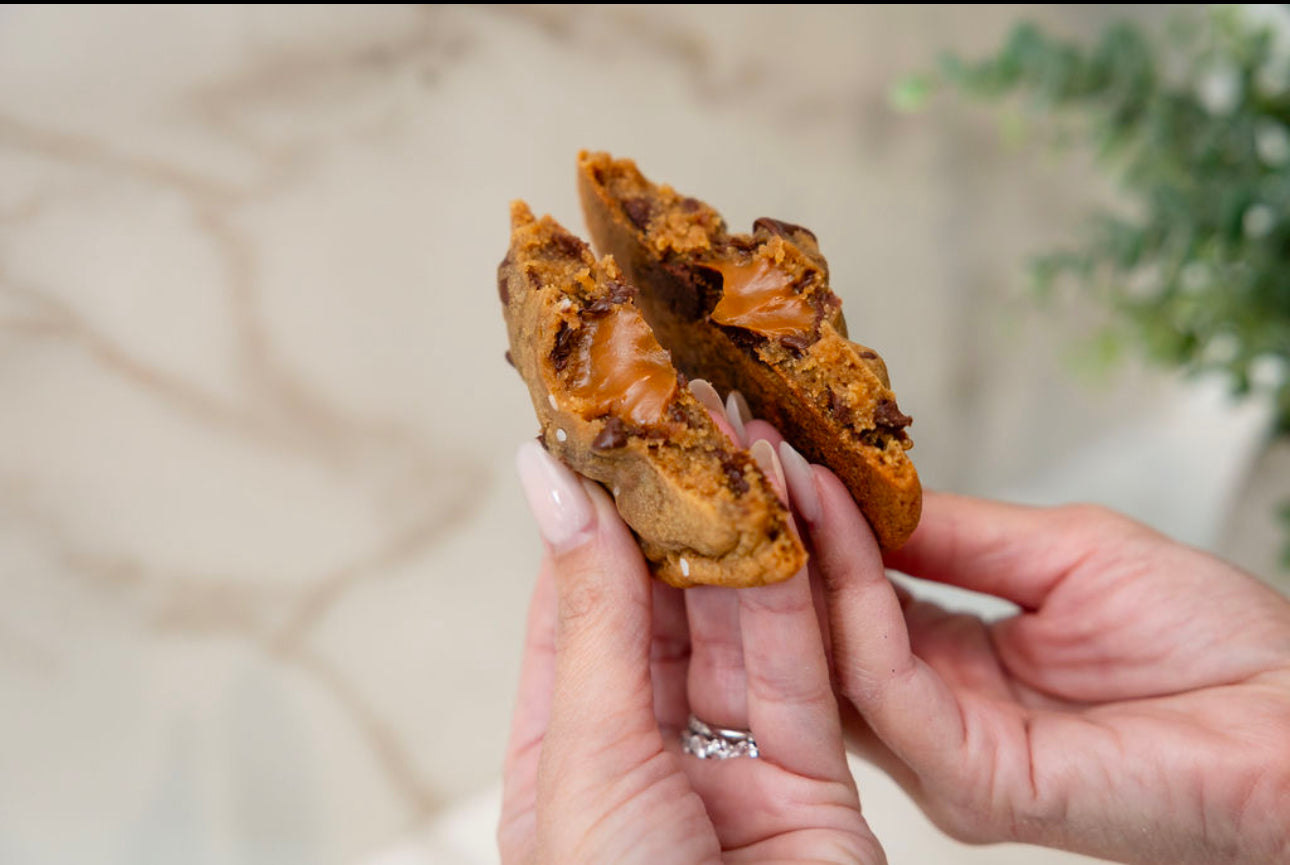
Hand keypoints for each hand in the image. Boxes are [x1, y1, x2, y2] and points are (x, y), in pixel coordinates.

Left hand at [498, 437, 883, 864]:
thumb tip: (548, 483)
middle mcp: (649, 754)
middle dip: (684, 513)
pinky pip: (808, 669)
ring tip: (751, 439)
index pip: (577, 611)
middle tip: (695, 417)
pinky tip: (800, 510)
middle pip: (668, 611)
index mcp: (565, 757)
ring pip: (743, 628)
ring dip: (751, 533)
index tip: (611, 438)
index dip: (596, 521)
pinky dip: (808, 589)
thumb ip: (592, 617)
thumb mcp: (588, 756)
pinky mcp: (818, 780)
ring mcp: (734, 765)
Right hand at [777, 450, 1289, 864]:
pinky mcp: (972, 780)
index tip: (766, 449)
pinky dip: (852, 600)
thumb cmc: (1209, 643)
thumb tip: (856, 493)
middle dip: (778, 537)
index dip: (808, 523)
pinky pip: (886, 685)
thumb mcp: (1058, 554)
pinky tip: (834, 527)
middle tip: (734, 449)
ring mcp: (946, 754)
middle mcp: (934, 716)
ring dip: (800, 557)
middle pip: (821, 633)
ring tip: (769, 469)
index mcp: (952, 664)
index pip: (849, 598)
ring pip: (835, 658)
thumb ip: (953, 536)